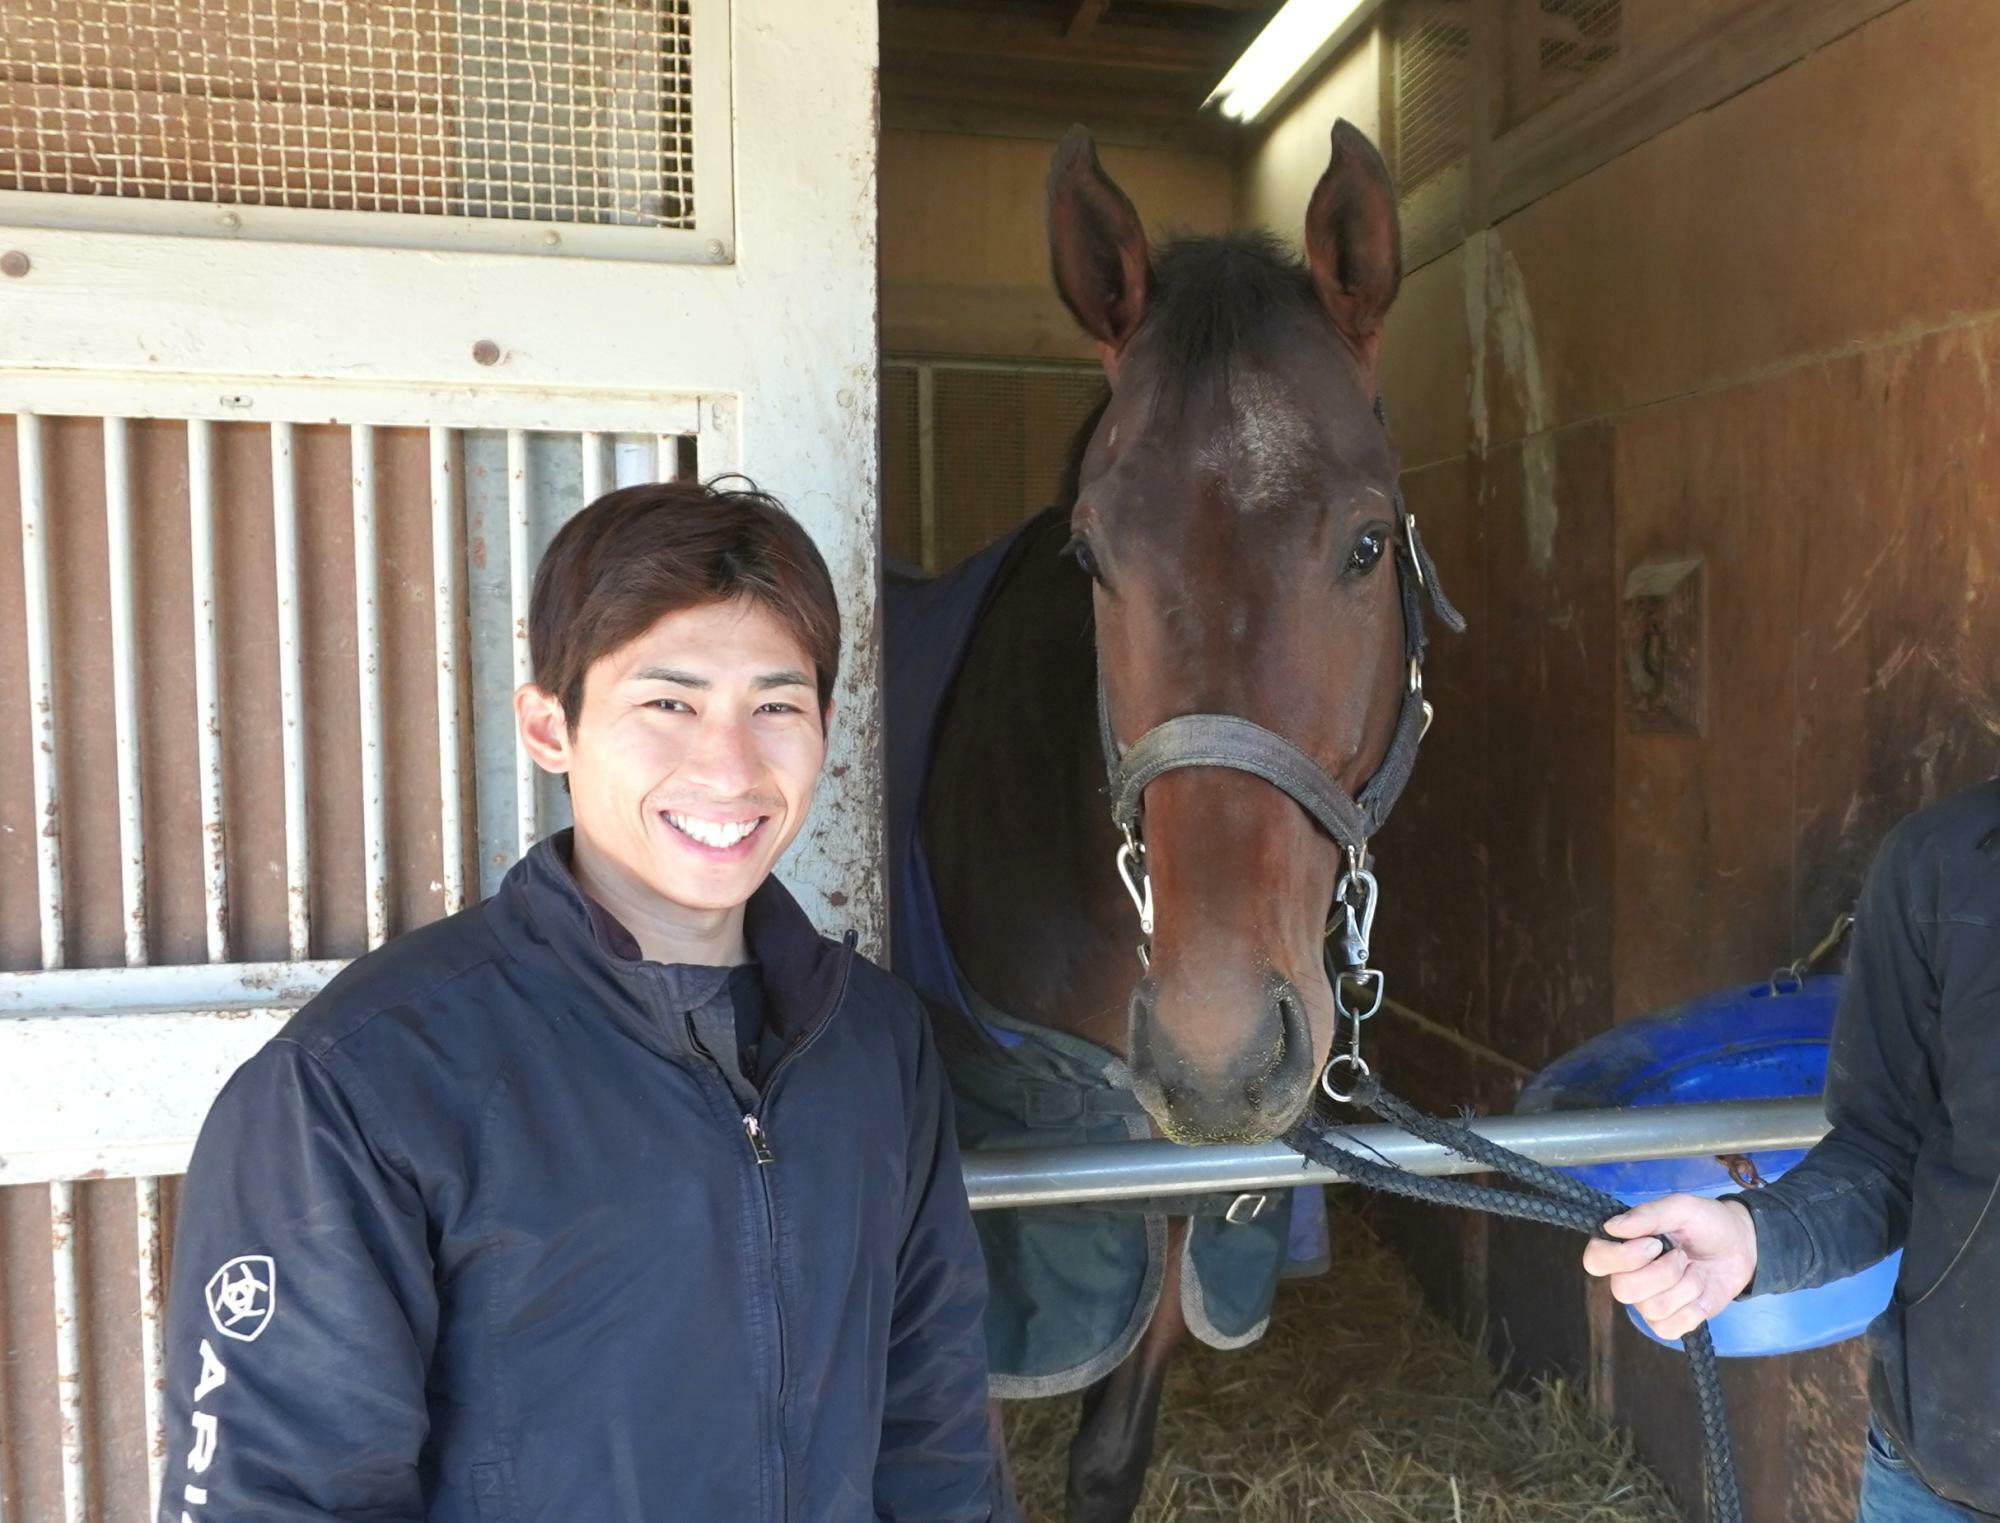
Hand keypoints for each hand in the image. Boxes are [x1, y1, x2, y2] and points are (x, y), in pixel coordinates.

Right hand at [1580, 1195, 1758, 1341]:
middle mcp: (1627, 1275)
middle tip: (1683, 1256)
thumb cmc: (1706, 1223)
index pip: (1595, 1260)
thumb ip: (1647, 1215)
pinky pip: (1668, 1329)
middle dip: (1663, 1274)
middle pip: (1623, 1289)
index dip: (1622, 1257)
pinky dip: (1691, 1312)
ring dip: (1685, 1289)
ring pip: (1651, 1309)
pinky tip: (1700, 1296)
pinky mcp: (1668, 1323)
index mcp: (1622, 1245)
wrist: (1742, 1247)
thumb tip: (1611, 1227)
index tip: (1654, 1245)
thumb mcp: (1681, 1208)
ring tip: (1695, 1272)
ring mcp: (1646, 1302)